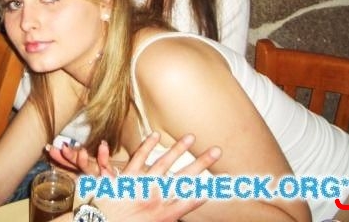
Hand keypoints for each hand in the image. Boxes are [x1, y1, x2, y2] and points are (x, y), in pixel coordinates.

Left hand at [81, 133, 220, 221]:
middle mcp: (155, 200)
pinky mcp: (124, 179)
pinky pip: (137, 160)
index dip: (206, 189)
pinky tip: (156, 136)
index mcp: (164, 216)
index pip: (190, 200)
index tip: (223, 181)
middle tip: (217, 151)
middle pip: (183, 178)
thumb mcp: (153, 221)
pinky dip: (146, 147)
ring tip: (190, 137)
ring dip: (177, 150)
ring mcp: (141, 188)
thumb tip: (182, 200)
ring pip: (163, 164)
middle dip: (201, 164)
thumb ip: (167, 211)